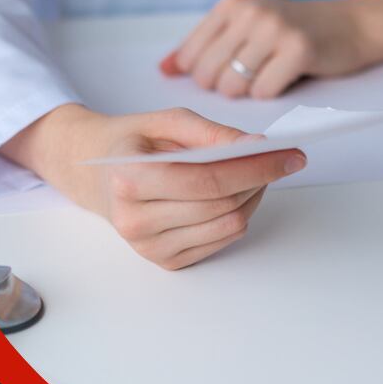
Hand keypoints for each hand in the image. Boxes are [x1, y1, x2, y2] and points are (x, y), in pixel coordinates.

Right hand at [7, 104, 306, 269]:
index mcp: (129, 179)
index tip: (290, 155)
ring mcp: (149, 247)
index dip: (255, 167)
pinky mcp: (165, 261)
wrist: (93, 173)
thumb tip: (257, 146)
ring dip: (252, 197)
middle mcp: (135, 220)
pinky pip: (221, 240)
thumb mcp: (166, 122)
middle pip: (223, 204)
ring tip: (251, 174)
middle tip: (277, 158)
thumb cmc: (132, 142)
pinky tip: (231, 196)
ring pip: (229, 225)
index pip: (208, 180)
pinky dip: (237, 215)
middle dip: (259, 178)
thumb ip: (211, 133)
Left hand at [161, 0, 382, 98]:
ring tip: (267, 76)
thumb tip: (163, 69)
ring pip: (233, 86)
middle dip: (224, 88)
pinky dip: (271, 94)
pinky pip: (264, 92)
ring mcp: (273, 30)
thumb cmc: (295, 29)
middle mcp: (249, 13)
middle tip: (250, 78)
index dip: (202, 76)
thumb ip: (205, 45)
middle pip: (208, 74)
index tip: (224, 75)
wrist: (354, 23)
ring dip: (248, 93)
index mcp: (231, 5)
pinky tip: (285, 79)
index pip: (190, 55)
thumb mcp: (247, 25)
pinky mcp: (298, 50)